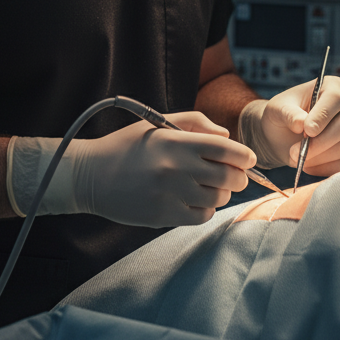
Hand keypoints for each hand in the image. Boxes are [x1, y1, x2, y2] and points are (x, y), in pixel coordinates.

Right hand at [71, 111, 255, 227]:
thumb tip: (226, 136)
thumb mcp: (157, 124)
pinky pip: (201, 216)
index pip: (225, 149)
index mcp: (175, 142)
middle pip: (229, 177)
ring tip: (207, 185)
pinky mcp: (164, 216)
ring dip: (219, 193)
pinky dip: (204, 208)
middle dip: (237, 176)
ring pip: (217, 198)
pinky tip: (193, 199)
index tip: (248, 158)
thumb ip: (195, 123)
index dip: (244, 155)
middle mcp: (175, 168)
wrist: (92, 175)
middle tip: (233, 174)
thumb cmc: (127, 146)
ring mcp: (170, 194)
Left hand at [256, 76, 339, 175]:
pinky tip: (308, 166)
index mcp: (333, 87)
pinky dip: (326, 168)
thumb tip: (301, 123)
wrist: (284, 134)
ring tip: (297, 157)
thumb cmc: (283, 115)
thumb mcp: (277, 109)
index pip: (335, 99)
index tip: (307, 131)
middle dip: (318, 143)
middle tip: (295, 152)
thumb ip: (288, 113)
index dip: (322, 116)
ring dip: (319, 157)